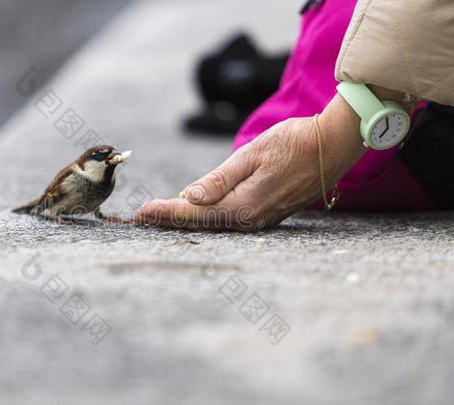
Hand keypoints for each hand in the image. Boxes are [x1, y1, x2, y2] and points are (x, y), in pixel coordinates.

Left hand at [134, 94, 367, 230]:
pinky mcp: (266, 213)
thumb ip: (219, 180)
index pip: (194, 213)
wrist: (334, 145)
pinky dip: (206, 216)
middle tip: (141, 218)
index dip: (165, 213)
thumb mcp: (252, 155)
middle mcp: (250, 219)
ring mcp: (260, 219)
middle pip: (200, 223)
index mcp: (244, 205)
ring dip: (185, 219)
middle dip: (168, 219)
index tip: (140, 213)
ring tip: (159, 216)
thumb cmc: (294, 143)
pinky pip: (228, 218)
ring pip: (213, 222)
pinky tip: (193, 210)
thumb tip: (188, 197)